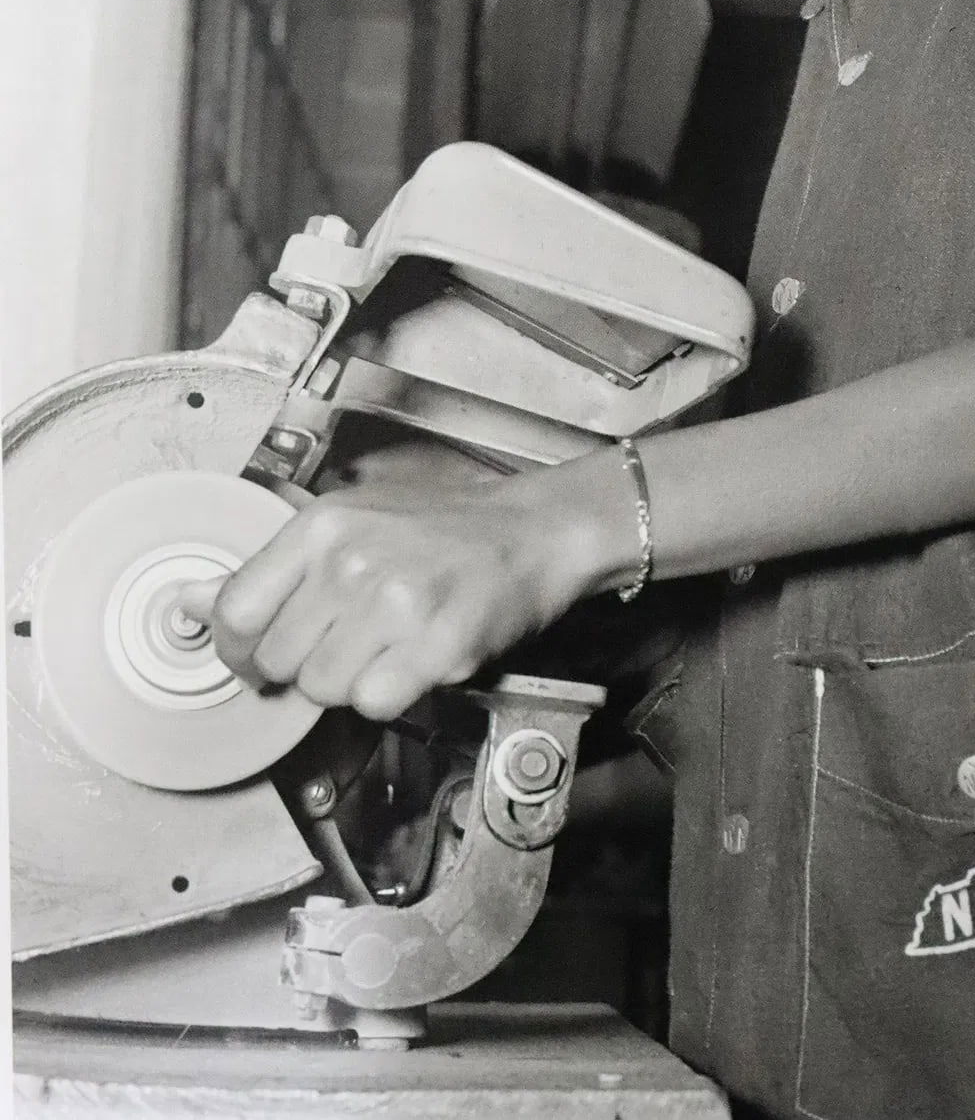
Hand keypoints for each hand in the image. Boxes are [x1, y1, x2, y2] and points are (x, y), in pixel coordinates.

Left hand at [179, 459, 629, 720]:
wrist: (531, 534)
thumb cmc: (440, 530)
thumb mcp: (350, 525)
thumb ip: (271, 569)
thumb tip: (189, 604)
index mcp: (322, 526)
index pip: (235, 611)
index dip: (241, 648)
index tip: (262, 654)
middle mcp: (352, 561)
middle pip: (278, 660)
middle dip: (305, 663)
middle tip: (347, 640)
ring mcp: (395, 603)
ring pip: (322, 689)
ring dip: (351, 680)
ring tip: (387, 644)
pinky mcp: (435, 645)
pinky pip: (374, 703)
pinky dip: (391, 694)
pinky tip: (413, 659)